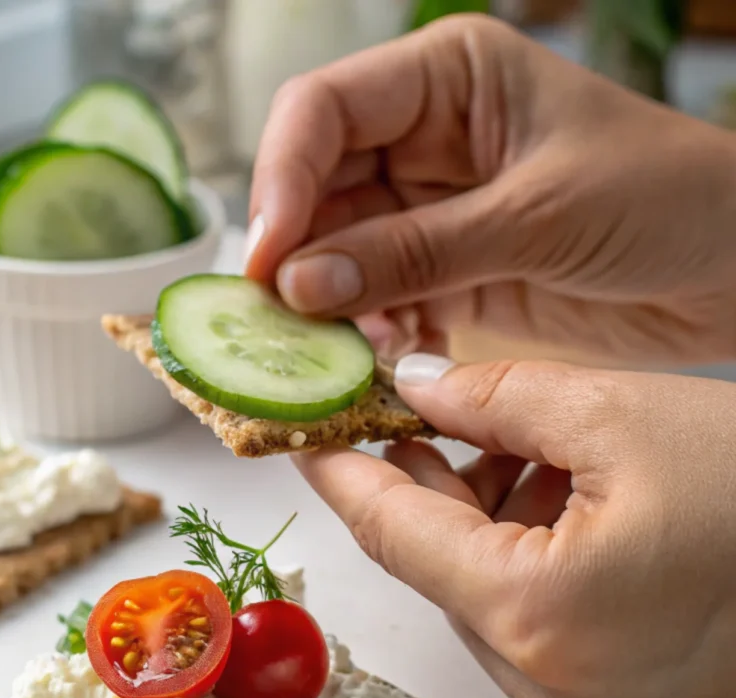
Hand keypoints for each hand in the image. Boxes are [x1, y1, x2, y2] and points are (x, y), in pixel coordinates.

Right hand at [246, 15, 735, 364]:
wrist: (732, 268)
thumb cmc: (667, 199)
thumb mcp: (536, 217)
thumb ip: (415, 251)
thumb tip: (301, 282)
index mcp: (446, 80)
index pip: (322, 113)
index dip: (281, 181)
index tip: (265, 260)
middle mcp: (424, 139)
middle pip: (316, 189)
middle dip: (293, 256)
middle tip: (276, 324)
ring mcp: (430, 209)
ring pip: (337, 253)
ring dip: (325, 304)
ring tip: (328, 352)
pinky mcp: (444, 270)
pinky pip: (376, 298)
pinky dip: (368, 332)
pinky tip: (378, 359)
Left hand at [294, 353, 735, 697]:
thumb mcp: (622, 410)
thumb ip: (493, 396)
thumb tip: (413, 389)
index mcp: (542, 619)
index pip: (395, 537)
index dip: (346, 477)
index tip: (307, 441)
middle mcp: (558, 695)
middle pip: (444, 574)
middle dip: (434, 493)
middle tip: (430, 423)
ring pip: (490, 607)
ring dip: (488, 529)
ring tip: (524, 453)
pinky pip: (539, 638)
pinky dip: (533, 570)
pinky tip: (564, 506)